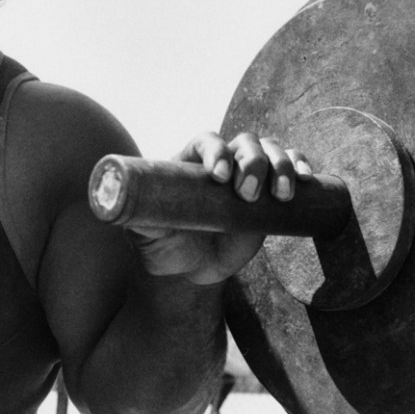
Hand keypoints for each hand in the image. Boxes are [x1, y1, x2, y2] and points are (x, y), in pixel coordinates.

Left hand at [126, 132, 312, 284]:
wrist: (191, 271)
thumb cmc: (162, 245)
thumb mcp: (143, 230)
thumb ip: (130, 213)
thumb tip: (109, 198)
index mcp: (190, 162)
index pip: (206, 142)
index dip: (216, 152)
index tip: (218, 176)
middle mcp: (221, 161)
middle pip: (243, 143)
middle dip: (251, 162)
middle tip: (248, 194)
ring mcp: (248, 174)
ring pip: (270, 150)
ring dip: (280, 165)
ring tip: (281, 194)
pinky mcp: (270, 191)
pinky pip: (290, 167)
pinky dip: (300, 167)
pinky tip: (305, 181)